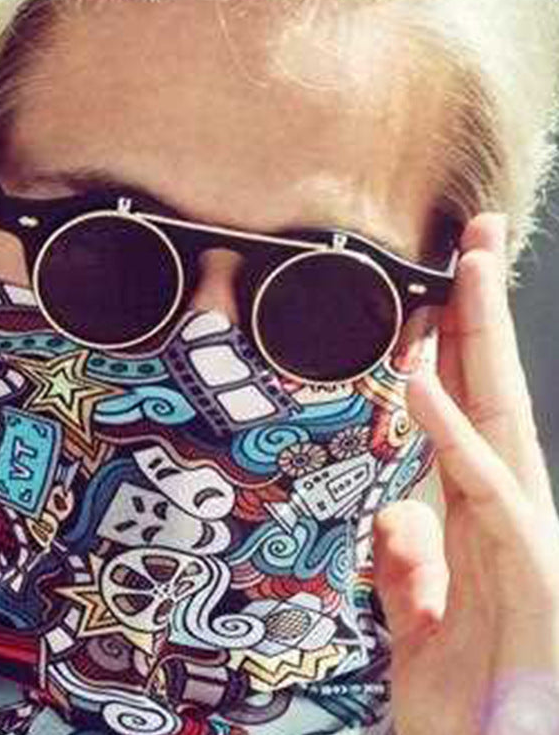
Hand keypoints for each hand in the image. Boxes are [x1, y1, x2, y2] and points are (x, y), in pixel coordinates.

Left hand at [372, 213, 558, 734]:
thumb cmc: (467, 709)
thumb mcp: (418, 622)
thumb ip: (410, 564)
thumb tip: (400, 510)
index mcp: (482, 516)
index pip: (465, 413)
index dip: (450, 353)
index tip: (428, 299)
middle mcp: (508, 509)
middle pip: (491, 391)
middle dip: (482, 313)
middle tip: (472, 241)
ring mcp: (524, 531)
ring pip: (497, 415)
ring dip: (477, 340)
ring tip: (464, 268)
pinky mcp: (529, 562)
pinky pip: (481, 478)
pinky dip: (447, 425)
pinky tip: (420, 376)